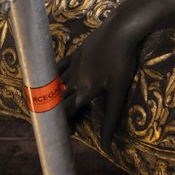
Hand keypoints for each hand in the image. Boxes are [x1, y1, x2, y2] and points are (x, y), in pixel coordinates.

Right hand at [58, 8, 147, 149]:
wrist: (120, 30)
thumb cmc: (122, 61)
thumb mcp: (119, 91)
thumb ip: (111, 117)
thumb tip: (106, 144)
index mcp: (85, 91)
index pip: (66, 113)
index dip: (62, 125)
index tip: (61, 134)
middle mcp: (75, 80)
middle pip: (59, 100)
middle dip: (56, 114)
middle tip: (58, 123)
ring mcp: (74, 64)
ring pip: (57, 84)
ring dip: (53, 96)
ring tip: (52, 106)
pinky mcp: (77, 52)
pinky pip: (60, 66)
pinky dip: (54, 76)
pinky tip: (53, 80)